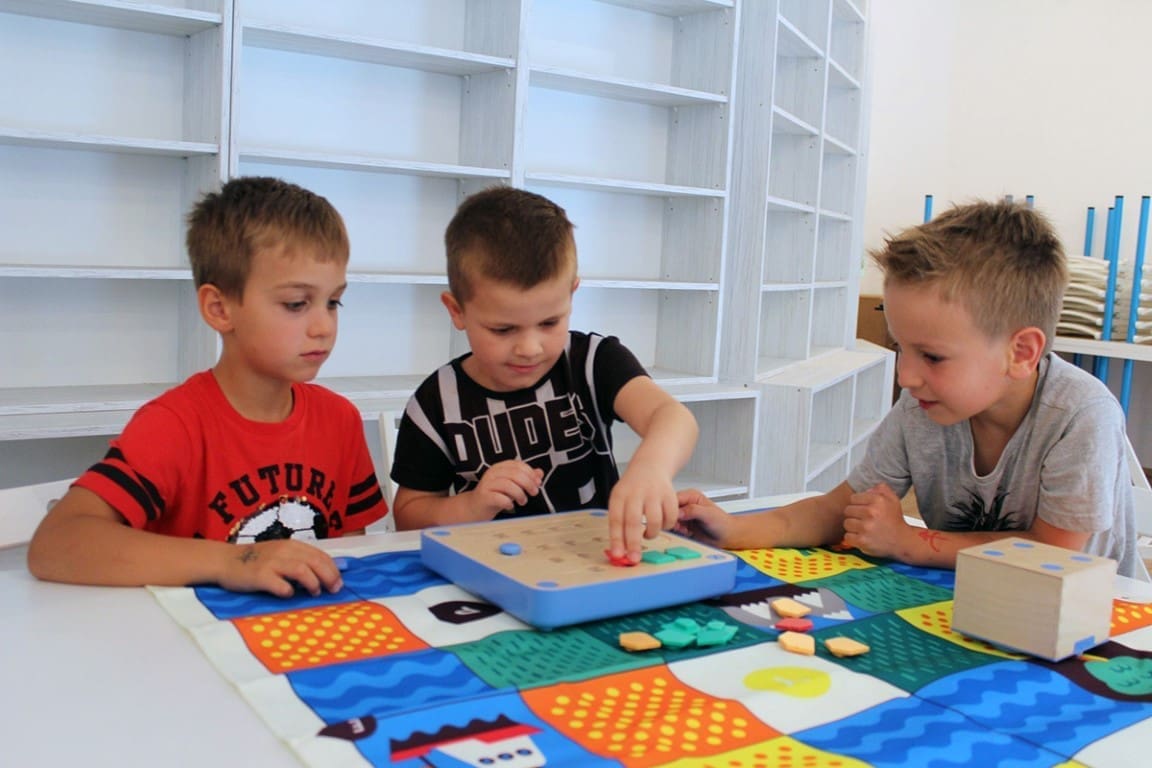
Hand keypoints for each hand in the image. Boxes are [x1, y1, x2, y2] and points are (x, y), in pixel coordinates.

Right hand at [218, 539, 343, 597]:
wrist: (225, 560)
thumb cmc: (256, 560)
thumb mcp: (280, 554)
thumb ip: (299, 560)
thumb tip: (324, 574)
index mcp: (291, 545)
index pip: (320, 555)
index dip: (333, 569)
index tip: (339, 582)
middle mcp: (283, 551)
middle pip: (314, 562)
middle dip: (329, 576)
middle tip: (333, 590)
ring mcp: (271, 563)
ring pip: (301, 570)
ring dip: (312, 583)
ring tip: (315, 592)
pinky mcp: (259, 576)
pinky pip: (279, 584)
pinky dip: (288, 591)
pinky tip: (288, 595)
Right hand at [469, 460, 543, 520]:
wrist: (475, 508)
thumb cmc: (495, 495)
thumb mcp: (512, 485)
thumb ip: (525, 478)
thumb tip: (539, 473)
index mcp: (500, 467)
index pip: (518, 465)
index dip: (531, 474)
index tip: (538, 483)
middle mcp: (492, 473)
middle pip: (515, 474)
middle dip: (528, 484)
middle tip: (534, 493)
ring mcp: (487, 484)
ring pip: (508, 485)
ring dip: (520, 494)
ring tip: (522, 501)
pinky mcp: (483, 497)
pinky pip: (499, 498)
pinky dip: (508, 503)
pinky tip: (510, 506)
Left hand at [607, 464, 677, 562]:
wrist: (651, 465)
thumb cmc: (633, 488)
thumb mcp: (620, 499)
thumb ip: (619, 522)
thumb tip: (619, 550)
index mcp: (620, 495)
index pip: (615, 519)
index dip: (616, 539)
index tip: (617, 554)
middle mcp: (636, 492)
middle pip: (633, 521)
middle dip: (633, 543)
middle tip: (634, 558)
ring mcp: (654, 493)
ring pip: (654, 521)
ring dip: (651, 534)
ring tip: (647, 534)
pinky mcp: (670, 495)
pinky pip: (670, 518)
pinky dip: (666, 526)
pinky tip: (661, 523)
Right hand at [671, 488, 732, 547]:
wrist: (727, 536)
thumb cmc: (722, 523)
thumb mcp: (708, 514)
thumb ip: (693, 510)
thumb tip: (678, 512)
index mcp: (691, 496)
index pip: (673, 499)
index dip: (670, 508)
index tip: (673, 517)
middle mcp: (686, 504)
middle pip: (669, 509)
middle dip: (672, 519)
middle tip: (680, 525)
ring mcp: (684, 515)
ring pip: (670, 519)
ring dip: (675, 526)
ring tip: (685, 529)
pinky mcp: (683, 525)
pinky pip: (673, 528)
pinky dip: (678, 532)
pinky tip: (686, 532)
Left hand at [842, 483, 911, 557]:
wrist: (903, 541)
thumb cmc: (895, 520)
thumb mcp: (892, 499)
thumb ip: (881, 489)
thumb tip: (867, 490)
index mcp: (877, 500)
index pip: (853, 498)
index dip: (857, 504)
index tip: (864, 510)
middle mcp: (871, 512)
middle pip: (847, 510)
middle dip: (854, 515)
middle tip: (864, 520)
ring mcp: (866, 527)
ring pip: (846, 523)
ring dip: (853, 527)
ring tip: (863, 529)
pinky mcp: (862, 541)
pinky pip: (847, 536)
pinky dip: (853, 538)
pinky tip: (862, 537)